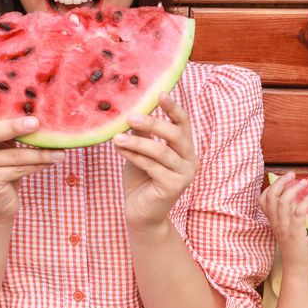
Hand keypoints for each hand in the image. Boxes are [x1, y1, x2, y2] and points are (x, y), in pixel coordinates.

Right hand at [0, 99, 63, 224]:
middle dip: (13, 127)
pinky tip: (54, 159)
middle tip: (35, 122)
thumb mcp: (0, 147)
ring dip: (40, 152)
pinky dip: (39, 163)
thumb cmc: (1, 169)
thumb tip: (37, 111)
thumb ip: (7, 130)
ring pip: (12, 155)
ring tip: (60, 150)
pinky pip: (19, 169)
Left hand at [114, 92, 199, 231]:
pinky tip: (120, 149)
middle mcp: (191, 160)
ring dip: (137, 142)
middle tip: (131, 116)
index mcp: (185, 149)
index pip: (183, 124)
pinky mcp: (175, 186)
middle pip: (175, 135)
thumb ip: (142, 135)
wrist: (141, 214)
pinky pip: (152, 166)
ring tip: (117, 136)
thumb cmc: (141, 181)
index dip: (173, 108)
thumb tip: (133, 111)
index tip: (160, 93)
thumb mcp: (141, 152)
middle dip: (153, 123)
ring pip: (161, 151)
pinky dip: (134, 156)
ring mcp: (185, 174)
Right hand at [259, 172, 307, 274]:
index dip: (271, 186)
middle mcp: (276, 223)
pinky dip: (306, 201)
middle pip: (272, 196)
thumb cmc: (295, 249)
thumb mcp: (287, 230)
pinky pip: (298, 212)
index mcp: (272, 221)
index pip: (263, 199)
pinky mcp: (296, 232)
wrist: (298, 268)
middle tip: (292, 174)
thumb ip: (287, 217)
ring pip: (283, 201)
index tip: (282, 178)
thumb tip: (297, 200)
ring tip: (304, 182)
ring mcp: (285, 228)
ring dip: (294, 188)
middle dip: (281, 181)